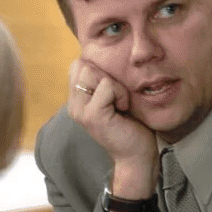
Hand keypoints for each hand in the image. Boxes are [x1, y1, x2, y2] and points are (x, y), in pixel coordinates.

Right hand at [68, 58, 158, 196]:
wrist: (137, 155)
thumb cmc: (132, 125)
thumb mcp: (115, 97)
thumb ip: (103, 80)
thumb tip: (103, 56)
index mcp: (77, 100)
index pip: (78, 64)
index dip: (100, 69)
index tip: (114, 91)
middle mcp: (74, 105)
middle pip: (82, 64)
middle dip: (106, 74)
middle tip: (118, 97)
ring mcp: (79, 111)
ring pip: (92, 72)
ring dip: (114, 84)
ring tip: (120, 103)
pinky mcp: (92, 116)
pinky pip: (106, 86)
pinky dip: (120, 93)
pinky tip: (123, 108)